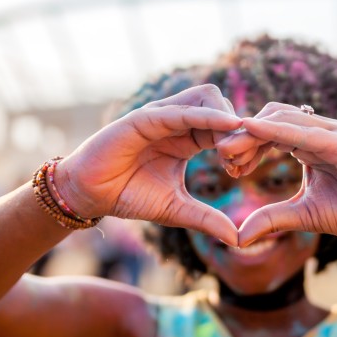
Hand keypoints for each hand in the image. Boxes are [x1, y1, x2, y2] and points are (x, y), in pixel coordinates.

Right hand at [54, 85, 241, 245]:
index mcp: (187, 138)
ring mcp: (161, 115)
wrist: (90, 196)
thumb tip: (237, 238)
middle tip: (240, 161)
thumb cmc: (130, 197)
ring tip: (232, 149)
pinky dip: (206, 116)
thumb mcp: (176, 210)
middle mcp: (177, 121)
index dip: (240, 143)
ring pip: (206, 98)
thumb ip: (207, 219)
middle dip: (238, 129)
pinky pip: (181, 111)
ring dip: (226, 119)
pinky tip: (226, 126)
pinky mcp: (144, 117)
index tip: (245, 169)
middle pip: (222, 105)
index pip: (224, 127)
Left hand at [219, 102, 336, 245]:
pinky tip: (253, 130)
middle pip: (270, 120)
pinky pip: (304, 132)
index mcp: (307, 144)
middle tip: (221, 155)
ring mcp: (332, 133)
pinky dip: (277, 130)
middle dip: (242, 135)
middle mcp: (318, 132)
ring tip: (228, 147)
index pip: (268, 132)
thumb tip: (238, 236)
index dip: (245, 143)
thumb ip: (271, 218)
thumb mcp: (302, 215)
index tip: (224, 163)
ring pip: (282, 119)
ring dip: (253, 132)